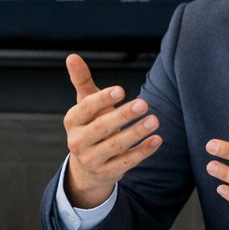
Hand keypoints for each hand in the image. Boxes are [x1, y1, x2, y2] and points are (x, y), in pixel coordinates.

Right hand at [60, 53, 160, 207]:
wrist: (87, 166)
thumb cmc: (90, 125)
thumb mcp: (85, 104)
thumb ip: (82, 81)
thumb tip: (72, 56)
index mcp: (72, 121)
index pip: (86, 108)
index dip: (103, 99)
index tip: (121, 90)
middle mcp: (77, 142)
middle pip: (101, 128)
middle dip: (123, 115)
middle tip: (144, 104)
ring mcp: (91, 160)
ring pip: (115, 146)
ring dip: (136, 133)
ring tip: (154, 120)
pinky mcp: (107, 173)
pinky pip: (126, 162)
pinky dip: (142, 151)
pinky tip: (157, 140)